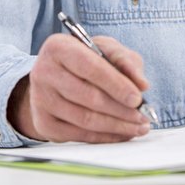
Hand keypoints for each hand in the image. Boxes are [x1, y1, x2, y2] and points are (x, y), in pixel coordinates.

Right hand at [9, 34, 151, 142]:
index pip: (90, 68)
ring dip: (117, 126)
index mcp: (59, 48)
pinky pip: (79, 135)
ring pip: (85, 119)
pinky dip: (105, 137)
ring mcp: (41, 100)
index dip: (116, 84)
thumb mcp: (105, 49)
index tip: (137, 98)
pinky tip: (122, 134)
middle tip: (143, 116)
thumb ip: (125, 61)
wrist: (54, 77)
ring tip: (138, 127)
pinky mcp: (44, 123)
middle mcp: (44, 72)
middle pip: (88, 97)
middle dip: (121, 110)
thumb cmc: (85, 60)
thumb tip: (142, 84)